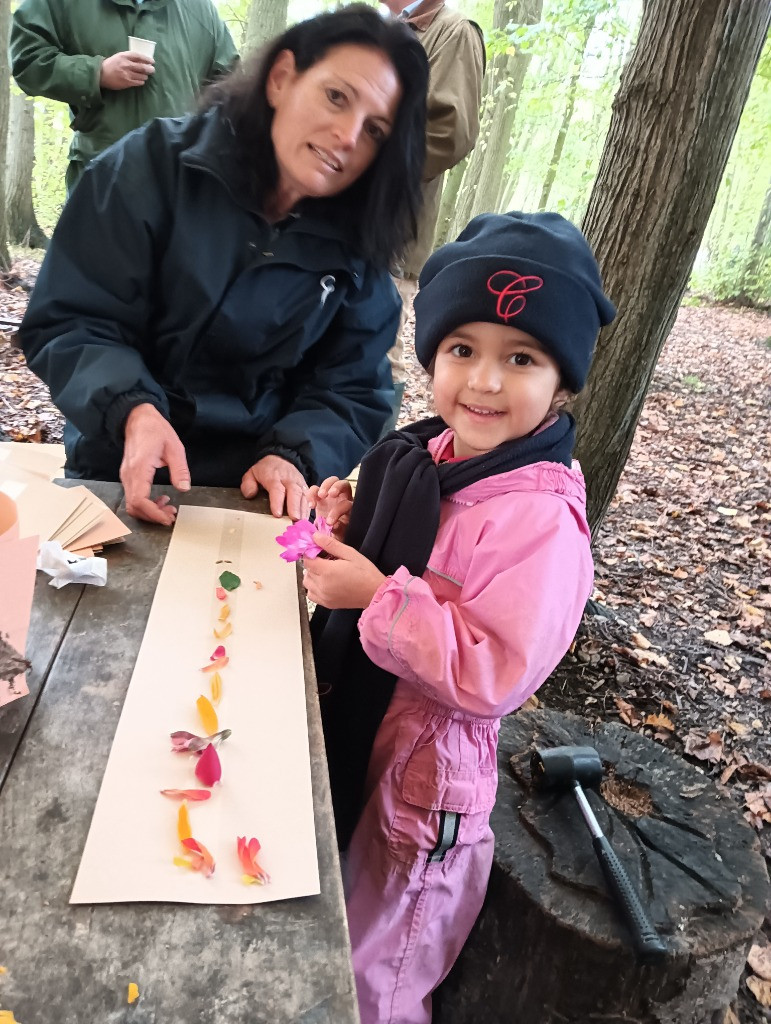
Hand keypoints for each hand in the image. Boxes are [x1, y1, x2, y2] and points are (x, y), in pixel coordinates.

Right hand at [100, 52, 153, 89]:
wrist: (101, 74)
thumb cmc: (111, 64)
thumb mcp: (119, 57)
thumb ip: (129, 57)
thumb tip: (141, 60)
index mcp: (124, 56)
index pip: (139, 56)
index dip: (147, 59)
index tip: (152, 61)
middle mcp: (126, 64)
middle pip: (142, 67)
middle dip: (150, 69)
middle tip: (152, 70)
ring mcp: (127, 74)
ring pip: (142, 75)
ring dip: (145, 76)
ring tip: (145, 75)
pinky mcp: (127, 82)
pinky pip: (138, 82)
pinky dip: (141, 81)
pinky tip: (141, 80)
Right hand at [121, 404, 189, 525]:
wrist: (138, 418)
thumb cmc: (155, 430)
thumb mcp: (174, 447)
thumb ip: (180, 469)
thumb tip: (184, 488)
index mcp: (139, 468)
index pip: (140, 500)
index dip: (153, 513)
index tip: (167, 518)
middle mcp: (128, 474)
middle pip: (134, 506)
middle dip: (153, 515)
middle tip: (171, 515)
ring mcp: (125, 476)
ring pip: (132, 504)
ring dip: (149, 511)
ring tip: (168, 508)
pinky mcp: (127, 476)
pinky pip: (132, 496)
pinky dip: (145, 504)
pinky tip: (159, 499)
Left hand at [241, 455, 308, 518]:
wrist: (281, 458)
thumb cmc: (265, 471)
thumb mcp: (252, 474)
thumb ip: (248, 484)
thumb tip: (250, 495)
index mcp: (274, 477)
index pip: (276, 489)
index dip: (277, 502)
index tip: (277, 514)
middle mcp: (289, 480)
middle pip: (294, 493)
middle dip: (295, 507)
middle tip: (295, 520)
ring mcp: (299, 483)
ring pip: (303, 496)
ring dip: (303, 510)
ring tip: (301, 523)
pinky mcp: (305, 487)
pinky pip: (308, 498)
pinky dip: (308, 509)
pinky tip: (306, 520)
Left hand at [302, 533, 384, 608]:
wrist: (374, 593)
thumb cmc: (365, 573)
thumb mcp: (350, 553)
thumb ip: (331, 545)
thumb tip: (315, 536)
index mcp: (327, 571)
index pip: (307, 559)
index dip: (311, 553)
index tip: (319, 551)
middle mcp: (322, 585)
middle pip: (307, 570)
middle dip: (313, 563)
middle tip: (327, 560)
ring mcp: (323, 596)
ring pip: (306, 582)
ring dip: (312, 575)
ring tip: (325, 572)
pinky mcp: (326, 603)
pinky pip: (311, 594)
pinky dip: (314, 588)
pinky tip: (324, 583)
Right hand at [308, 477, 352, 538]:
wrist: (328, 535)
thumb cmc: (337, 535)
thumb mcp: (339, 535)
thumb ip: (337, 530)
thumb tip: (333, 525)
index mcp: (349, 509)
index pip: (346, 504)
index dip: (337, 511)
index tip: (329, 522)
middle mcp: (342, 499)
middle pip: (344, 484)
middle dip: (336, 487)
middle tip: (329, 495)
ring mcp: (330, 495)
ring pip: (332, 481)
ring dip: (325, 485)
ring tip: (320, 496)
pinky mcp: (319, 496)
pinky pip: (315, 488)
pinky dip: (311, 493)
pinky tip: (310, 505)